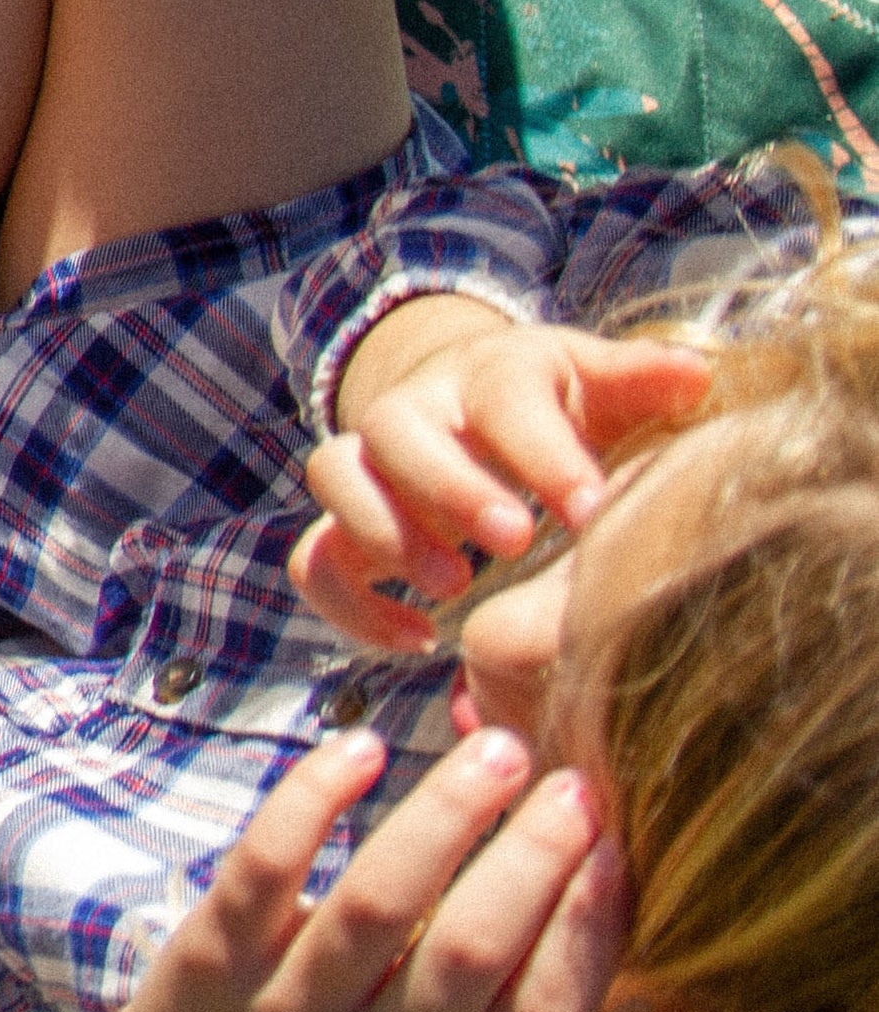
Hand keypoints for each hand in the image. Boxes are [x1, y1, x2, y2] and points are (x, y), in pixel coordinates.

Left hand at [47, 726, 723, 1011]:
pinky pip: (266, 868)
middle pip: (471, 950)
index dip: (588, 926)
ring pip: (376, 901)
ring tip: (497, 749)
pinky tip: (362, 745)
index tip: (619, 846)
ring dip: (444, 816)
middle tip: (576, 782)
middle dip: (533, 859)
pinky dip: (312, 800)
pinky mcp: (208, 963)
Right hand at [295, 321, 717, 652]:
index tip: (594, 513)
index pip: (504, 399)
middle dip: (449, 486)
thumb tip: (697, 372)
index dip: (543, 455)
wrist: (467, 398)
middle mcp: (414, 409)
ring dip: (384, 532)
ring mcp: (370, 464)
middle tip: (514, 539)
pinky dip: (349, 602)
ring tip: (452, 586)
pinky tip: (419, 640)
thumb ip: (642, 379)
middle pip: (394, 426)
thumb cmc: (552, 402)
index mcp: (488, 375)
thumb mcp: (596, 380)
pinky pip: (313, 557)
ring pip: (335, 476)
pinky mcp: (345, 523)